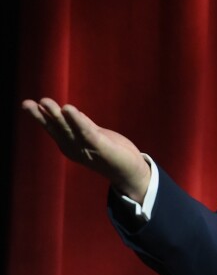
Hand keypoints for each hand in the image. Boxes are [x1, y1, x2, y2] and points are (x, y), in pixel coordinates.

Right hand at [22, 98, 150, 202]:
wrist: (131, 172)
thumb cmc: (112, 152)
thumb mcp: (94, 136)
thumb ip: (81, 125)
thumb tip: (66, 111)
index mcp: (71, 145)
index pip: (54, 128)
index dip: (41, 116)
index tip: (28, 104)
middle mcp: (75, 147)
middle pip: (57, 129)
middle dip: (42, 116)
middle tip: (26, 103)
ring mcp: (87, 148)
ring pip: (68, 129)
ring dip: (56, 116)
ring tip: (45, 102)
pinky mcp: (101, 146)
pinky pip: (86, 131)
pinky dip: (77, 120)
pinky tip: (68, 109)